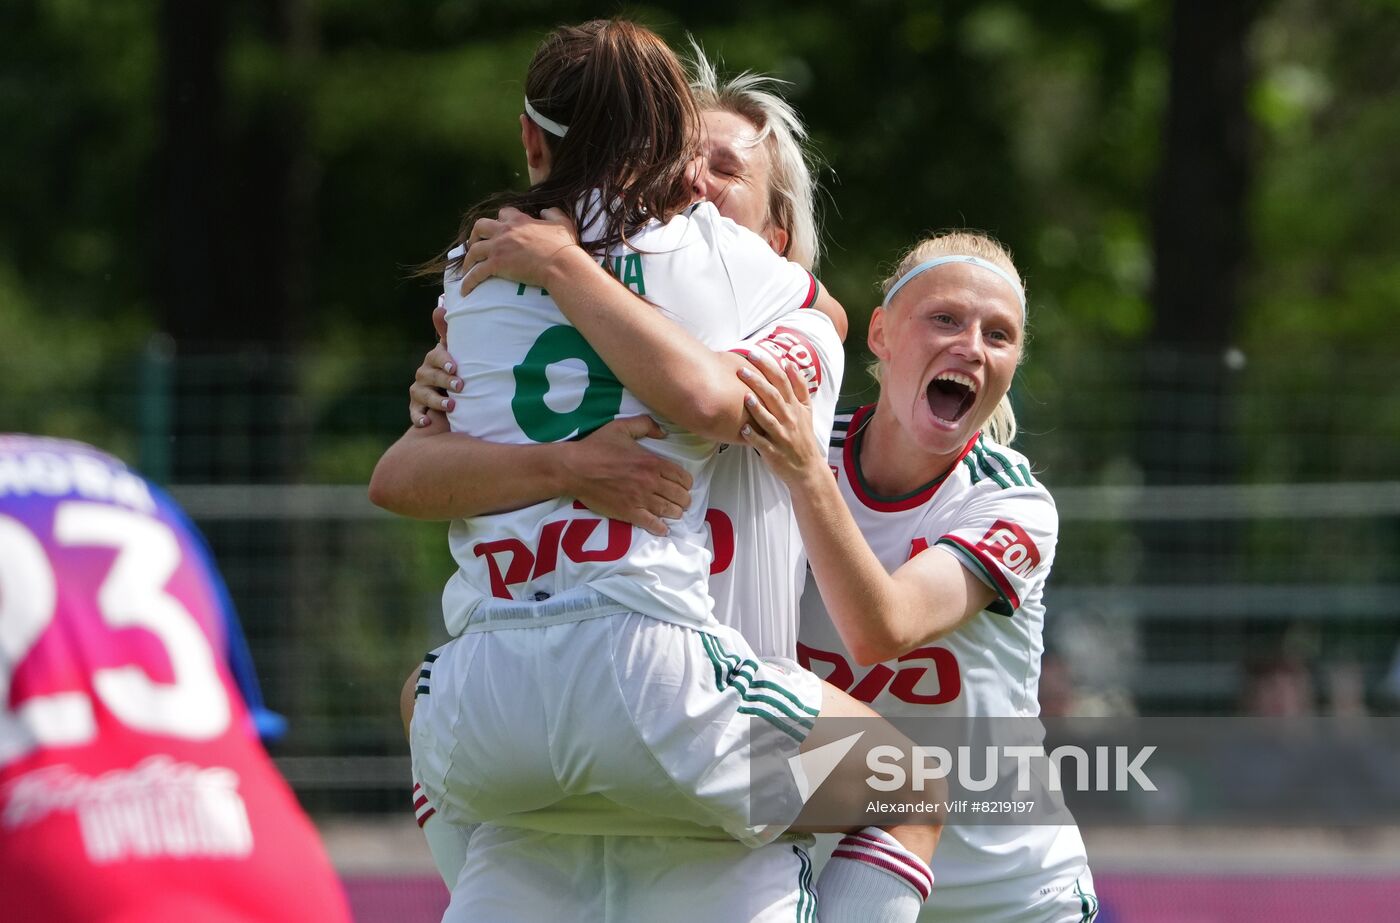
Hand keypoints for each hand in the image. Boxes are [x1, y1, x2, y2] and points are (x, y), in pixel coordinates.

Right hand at [409, 299, 460, 426]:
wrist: (454, 397)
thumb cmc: (458, 370)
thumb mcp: (458, 352)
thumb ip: (450, 331)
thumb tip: (441, 303)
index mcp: (435, 359)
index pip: (436, 356)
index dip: (444, 361)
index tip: (455, 368)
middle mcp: (424, 373)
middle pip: (430, 375)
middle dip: (444, 381)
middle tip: (460, 386)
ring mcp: (419, 391)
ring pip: (422, 394)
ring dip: (436, 400)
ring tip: (452, 406)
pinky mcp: (417, 408)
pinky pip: (414, 413)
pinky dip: (419, 418)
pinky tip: (427, 423)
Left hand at [459, 207, 582, 296]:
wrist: (560, 264)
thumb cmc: (564, 246)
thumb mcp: (563, 223)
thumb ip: (553, 213)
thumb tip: (545, 211)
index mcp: (519, 220)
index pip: (503, 213)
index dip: (500, 220)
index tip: (499, 228)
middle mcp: (505, 230)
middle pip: (480, 226)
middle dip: (475, 235)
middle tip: (475, 245)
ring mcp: (498, 247)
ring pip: (473, 250)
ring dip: (468, 259)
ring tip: (467, 268)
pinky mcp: (496, 264)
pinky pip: (476, 273)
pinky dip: (468, 282)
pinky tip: (465, 291)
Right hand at [562, 415, 692, 536]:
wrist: (575, 468)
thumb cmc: (597, 446)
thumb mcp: (621, 427)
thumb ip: (645, 425)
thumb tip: (663, 432)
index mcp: (651, 462)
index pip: (681, 476)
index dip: (686, 482)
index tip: (684, 485)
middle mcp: (650, 481)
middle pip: (678, 495)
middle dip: (684, 499)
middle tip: (682, 501)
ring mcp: (640, 499)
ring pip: (668, 510)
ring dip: (676, 513)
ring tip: (676, 513)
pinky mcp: (628, 512)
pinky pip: (650, 523)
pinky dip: (660, 528)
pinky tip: (663, 529)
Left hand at [737, 350, 824, 486]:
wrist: (807, 468)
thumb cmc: (803, 435)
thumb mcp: (806, 409)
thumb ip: (800, 386)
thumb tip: (790, 363)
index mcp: (795, 407)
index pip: (782, 382)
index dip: (768, 367)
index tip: (754, 354)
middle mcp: (788, 419)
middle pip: (774, 397)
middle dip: (758, 383)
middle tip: (742, 370)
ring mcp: (781, 436)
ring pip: (769, 420)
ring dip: (757, 408)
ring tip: (745, 397)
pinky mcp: (773, 452)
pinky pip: (762, 443)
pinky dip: (753, 436)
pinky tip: (743, 429)